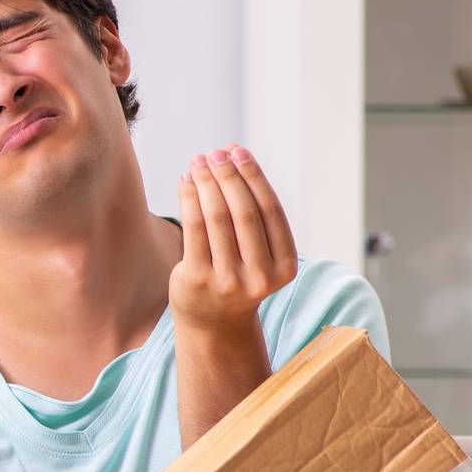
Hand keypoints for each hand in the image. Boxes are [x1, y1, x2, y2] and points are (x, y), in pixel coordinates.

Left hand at [170, 145, 297, 332]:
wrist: (213, 321)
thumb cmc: (238, 273)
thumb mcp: (258, 251)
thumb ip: (253, 212)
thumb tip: (234, 155)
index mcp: (285, 266)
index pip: (271, 210)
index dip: (254, 176)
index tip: (238, 151)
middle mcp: (260, 276)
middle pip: (244, 212)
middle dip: (228, 176)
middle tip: (214, 153)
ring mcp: (228, 280)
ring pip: (217, 218)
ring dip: (206, 183)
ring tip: (197, 162)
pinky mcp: (198, 279)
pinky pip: (193, 229)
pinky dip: (189, 199)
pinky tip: (186, 181)